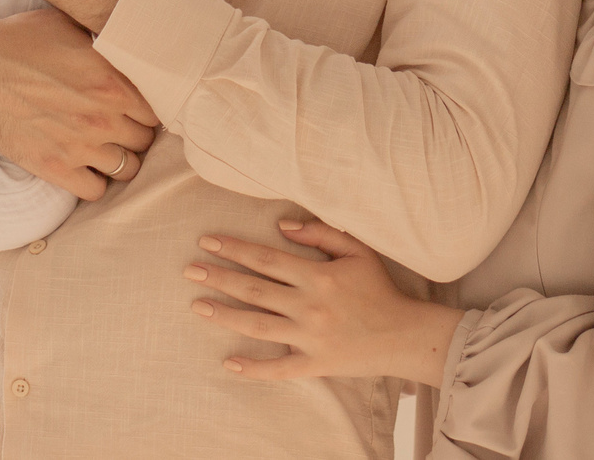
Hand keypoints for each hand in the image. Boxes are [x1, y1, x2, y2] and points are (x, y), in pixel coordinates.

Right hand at [0, 8, 157, 199]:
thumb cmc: (22, 40)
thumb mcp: (72, 27)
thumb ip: (107, 44)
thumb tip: (130, 45)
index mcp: (113, 82)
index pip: (158, 110)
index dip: (150, 108)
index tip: (140, 107)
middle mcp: (102, 118)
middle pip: (146, 141)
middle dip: (137, 133)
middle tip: (124, 126)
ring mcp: (78, 146)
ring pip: (127, 169)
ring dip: (121, 159)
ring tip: (108, 147)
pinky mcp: (53, 168)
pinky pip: (95, 191)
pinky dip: (95, 181)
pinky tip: (86, 165)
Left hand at [187, 217, 465, 385]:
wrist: (404, 335)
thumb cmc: (380, 289)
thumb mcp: (357, 250)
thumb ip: (321, 233)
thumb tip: (282, 224)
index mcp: (317, 275)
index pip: (265, 259)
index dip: (234, 248)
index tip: (207, 242)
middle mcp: (309, 306)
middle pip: (254, 289)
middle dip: (219, 278)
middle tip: (189, 270)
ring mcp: (309, 337)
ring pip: (258, 325)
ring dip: (225, 315)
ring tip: (197, 305)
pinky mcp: (314, 364)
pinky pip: (278, 369)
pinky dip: (253, 367)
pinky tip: (229, 363)